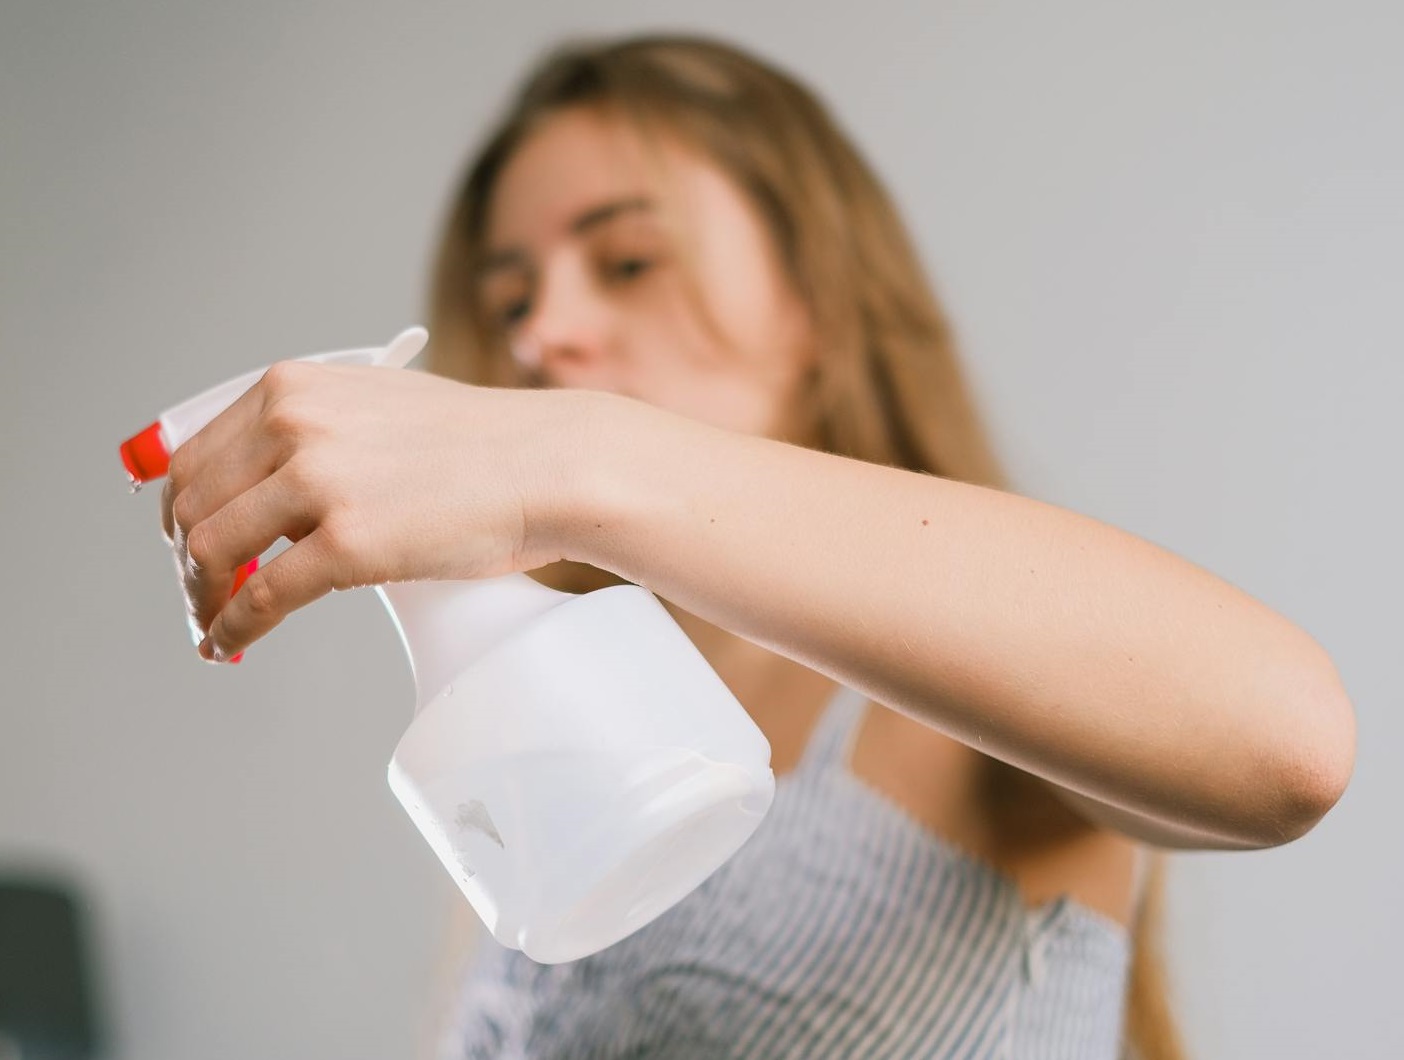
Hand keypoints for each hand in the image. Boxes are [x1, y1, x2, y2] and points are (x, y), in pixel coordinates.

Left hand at [160, 360, 590, 661]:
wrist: (550, 465)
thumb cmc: (484, 445)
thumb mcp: (380, 408)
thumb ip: (320, 435)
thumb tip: (275, 497)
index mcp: (296, 387)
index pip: (198, 453)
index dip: (184, 508)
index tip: (189, 540)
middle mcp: (295, 424)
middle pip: (194, 503)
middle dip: (187, 557)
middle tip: (201, 591)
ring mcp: (320, 482)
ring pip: (213, 550)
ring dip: (201, 596)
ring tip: (212, 622)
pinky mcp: (348, 543)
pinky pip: (261, 596)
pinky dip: (234, 626)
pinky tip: (231, 642)